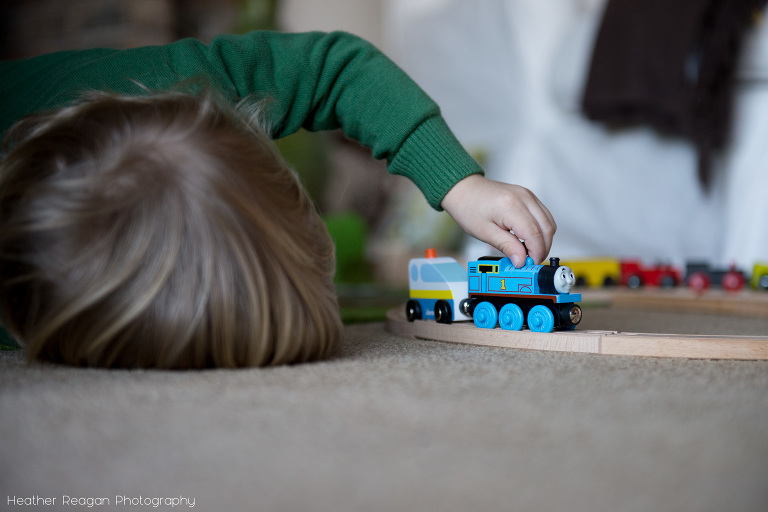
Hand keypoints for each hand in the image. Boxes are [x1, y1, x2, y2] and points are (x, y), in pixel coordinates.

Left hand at [441, 174, 555, 266]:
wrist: (463, 189)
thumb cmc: (468, 208)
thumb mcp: (485, 233)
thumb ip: (506, 246)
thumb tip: (521, 260)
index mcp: (511, 206)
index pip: (535, 235)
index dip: (536, 253)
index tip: (529, 264)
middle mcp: (524, 198)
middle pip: (547, 228)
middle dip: (542, 248)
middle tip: (529, 261)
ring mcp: (527, 195)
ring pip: (548, 222)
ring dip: (543, 240)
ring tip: (528, 251)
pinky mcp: (528, 196)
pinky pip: (543, 215)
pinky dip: (540, 229)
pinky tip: (527, 239)